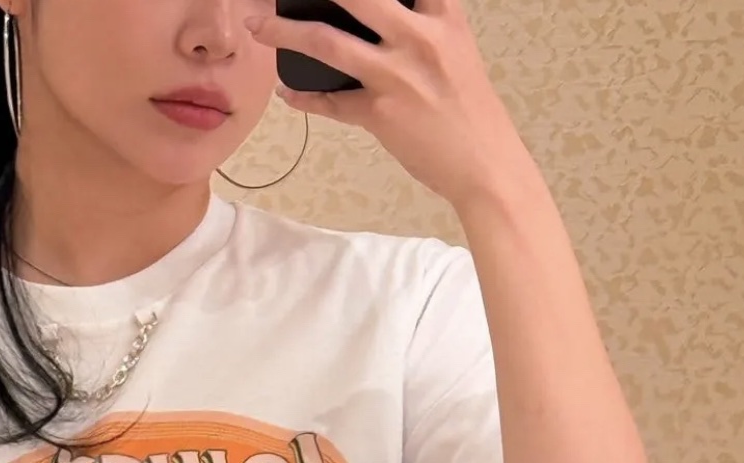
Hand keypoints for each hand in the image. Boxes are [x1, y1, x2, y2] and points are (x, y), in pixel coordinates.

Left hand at [246, 0, 527, 207]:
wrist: (485, 165)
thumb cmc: (470, 111)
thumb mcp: (456, 51)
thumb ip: (424, 26)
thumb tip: (380, 18)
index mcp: (441, 16)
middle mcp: (417, 38)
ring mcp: (396, 75)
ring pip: (327, 41)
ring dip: (284, 32)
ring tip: (258, 26)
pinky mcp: (380, 114)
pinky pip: (331, 102)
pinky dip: (304, 97)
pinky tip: (288, 91)